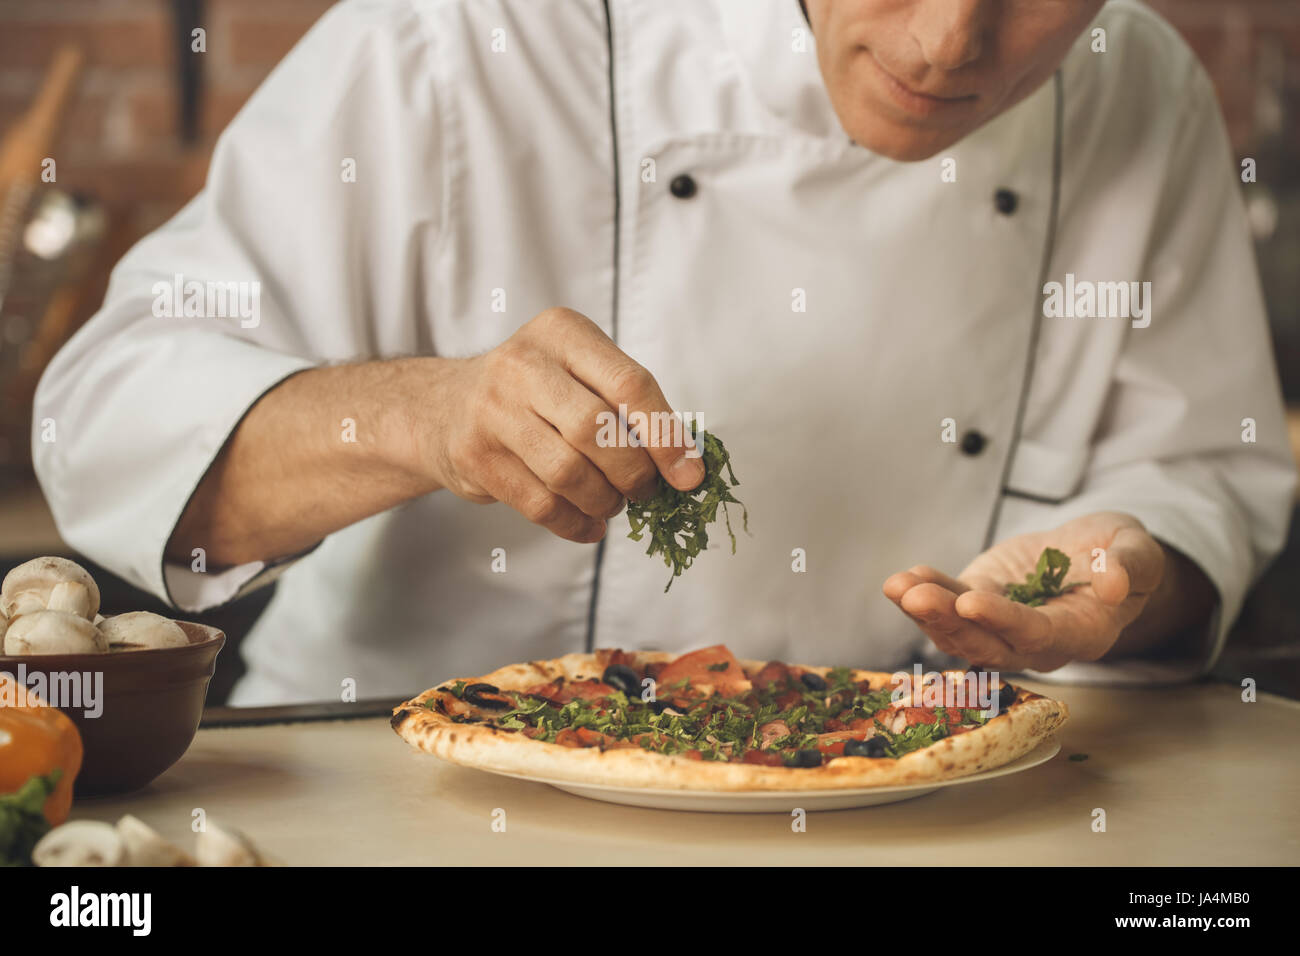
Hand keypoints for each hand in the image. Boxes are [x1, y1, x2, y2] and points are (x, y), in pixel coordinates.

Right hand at [420, 308, 705, 542]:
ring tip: (611, 504)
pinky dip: (575, 524)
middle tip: (645, 491)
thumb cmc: (532, 393)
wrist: (441, 407)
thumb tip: (687, 465)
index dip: (667, 437)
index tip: (690, 475)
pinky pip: (541, 504)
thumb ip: (627, 405)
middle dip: (634, 474)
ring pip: (569, 473)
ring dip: (603, 501)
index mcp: (563, 332)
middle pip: (599, 431)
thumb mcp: (577, 373)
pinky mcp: (475, 456)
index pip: (631, 385)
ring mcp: (493, 410)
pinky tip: (587, 525)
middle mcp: (524, 364)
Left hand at [882, 512, 1165, 671]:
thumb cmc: (1122, 556)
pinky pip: (947, 607)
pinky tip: (901, 581)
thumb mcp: (1139, 552)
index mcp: (1080, 634)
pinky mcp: (977, 605)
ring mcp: (999, 627)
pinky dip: (923, 594)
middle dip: (948, 623)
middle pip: (986, 644)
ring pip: (958, 631)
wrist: (1095, 554)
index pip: (1036, 634)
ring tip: (897, 586)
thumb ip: (1131, 567)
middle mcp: (1034, 644)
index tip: (970, 603)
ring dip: (925, 612)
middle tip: (914, 598)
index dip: (1003, 621)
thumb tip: (1116, 584)